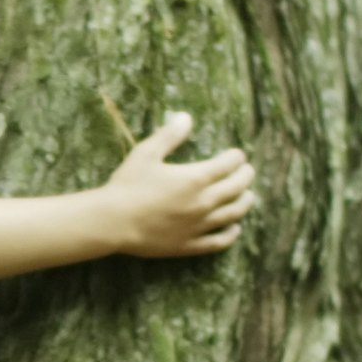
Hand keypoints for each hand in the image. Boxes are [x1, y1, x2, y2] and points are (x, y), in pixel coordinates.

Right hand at [101, 112, 254, 256]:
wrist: (112, 222)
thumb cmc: (127, 185)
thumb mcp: (146, 153)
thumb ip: (169, 136)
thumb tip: (185, 117)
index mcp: (195, 178)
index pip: (228, 164)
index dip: (236, 157)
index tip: (237, 154)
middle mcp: (203, 202)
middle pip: (237, 188)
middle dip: (245, 176)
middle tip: (247, 171)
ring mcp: (198, 225)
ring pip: (233, 213)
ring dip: (245, 202)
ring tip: (248, 196)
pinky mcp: (189, 244)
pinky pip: (218, 241)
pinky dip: (231, 234)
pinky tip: (235, 228)